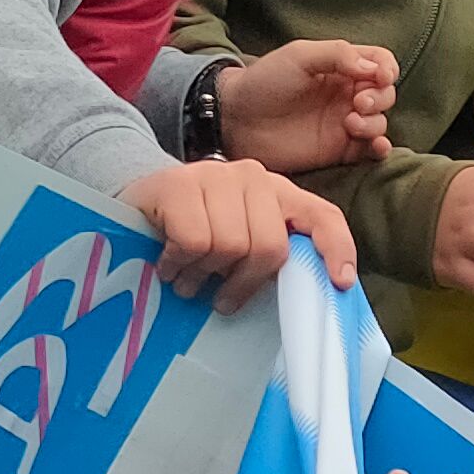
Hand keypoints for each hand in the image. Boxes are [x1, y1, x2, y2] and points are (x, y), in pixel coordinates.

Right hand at [117, 156, 355, 309]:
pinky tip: (168, 263)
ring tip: (187, 277)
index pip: (321, 216)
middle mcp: (254, 177)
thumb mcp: (237, 243)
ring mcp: (216, 175)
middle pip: (269, 247)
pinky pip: (195, 242)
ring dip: (203, 275)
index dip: (336, 248)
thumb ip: (267, 258)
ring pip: (230, 246)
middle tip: (218, 296)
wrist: (135, 203)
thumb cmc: (192, 233)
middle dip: (243, 282)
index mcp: (278, 193)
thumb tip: (301, 297)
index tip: (339, 282)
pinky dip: (179, 263)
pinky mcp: (179, 184)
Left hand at [213, 40, 394, 171]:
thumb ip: (337, 54)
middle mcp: (346, 94)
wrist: (236, 120)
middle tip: (358, 102)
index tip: (380, 76)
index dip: (387, 69)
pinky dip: (380, 148)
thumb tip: (374, 68)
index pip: (380, 62)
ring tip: (350, 124)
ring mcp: (343, 123)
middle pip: (385, 93)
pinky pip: (370, 150)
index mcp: (341, 66)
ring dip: (375, 122)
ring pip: (379, 122)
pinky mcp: (338, 150)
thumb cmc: (264, 81)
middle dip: (380, 97)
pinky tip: (375, 145)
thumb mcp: (299, 56)